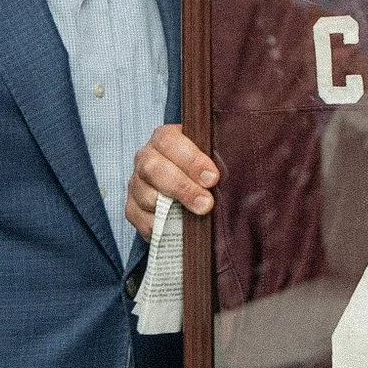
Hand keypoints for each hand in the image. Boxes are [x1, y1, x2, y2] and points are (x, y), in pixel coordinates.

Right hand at [126, 123, 219, 237]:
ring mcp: (136, 183)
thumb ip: (220, 157)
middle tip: (206, 203)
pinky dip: (157, 226)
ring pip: (145, 194)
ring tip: (194, 218)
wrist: (187, 184)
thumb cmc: (204, 168)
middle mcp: (146, 157)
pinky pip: (138, 218)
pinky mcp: (132, 207)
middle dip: (182, 188)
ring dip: (170, 209)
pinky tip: (176, 229)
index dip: (191, 160)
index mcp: (165, 138)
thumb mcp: (212, 156)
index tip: (212, 178)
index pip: (170, 141)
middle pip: (153, 169)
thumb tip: (236, 168)